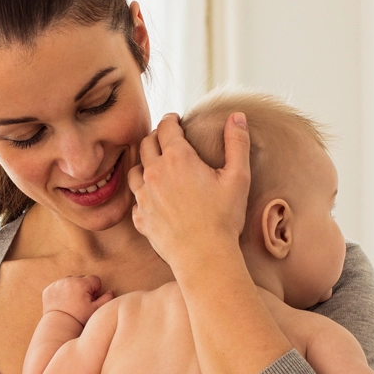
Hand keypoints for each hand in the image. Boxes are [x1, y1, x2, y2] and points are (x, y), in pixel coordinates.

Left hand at [41, 275, 114, 325]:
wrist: (59, 327)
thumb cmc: (79, 319)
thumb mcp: (96, 310)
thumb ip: (107, 299)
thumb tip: (110, 291)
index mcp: (81, 283)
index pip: (95, 280)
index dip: (95, 291)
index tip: (91, 300)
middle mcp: (68, 280)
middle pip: (82, 279)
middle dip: (84, 288)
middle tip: (81, 303)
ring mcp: (57, 284)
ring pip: (70, 281)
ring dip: (73, 288)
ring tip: (73, 303)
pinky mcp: (49, 289)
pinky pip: (59, 286)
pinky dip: (62, 292)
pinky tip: (63, 303)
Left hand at [127, 112, 251, 268]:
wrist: (204, 256)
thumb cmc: (224, 218)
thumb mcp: (238, 177)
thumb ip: (237, 143)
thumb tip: (237, 116)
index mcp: (178, 159)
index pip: (166, 127)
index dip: (171, 120)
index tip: (175, 120)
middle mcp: (155, 173)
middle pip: (146, 144)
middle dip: (156, 137)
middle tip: (165, 138)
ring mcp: (143, 196)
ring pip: (135, 169)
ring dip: (144, 163)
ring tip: (155, 165)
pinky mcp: (140, 217)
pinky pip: (135, 198)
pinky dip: (142, 192)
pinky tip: (152, 196)